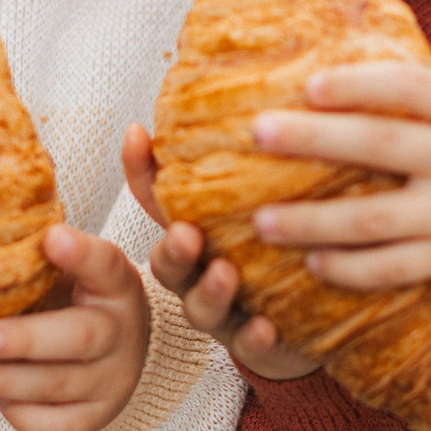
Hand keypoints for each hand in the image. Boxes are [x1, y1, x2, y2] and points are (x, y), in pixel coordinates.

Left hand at [0, 224, 150, 430]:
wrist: (124, 349)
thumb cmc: (79, 300)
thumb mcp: (74, 273)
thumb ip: (39, 261)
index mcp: (116, 286)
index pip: (106, 265)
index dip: (81, 254)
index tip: (52, 238)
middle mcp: (120, 333)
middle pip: (77, 338)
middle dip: (24, 341)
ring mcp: (112, 380)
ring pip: (59, 385)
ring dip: (5, 381)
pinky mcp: (97, 417)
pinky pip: (58, 426)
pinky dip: (21, 416)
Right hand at [121, 123, 318, 381]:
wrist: (294, 332)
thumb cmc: (270, 255)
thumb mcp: (256, 204)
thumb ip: (249, 161)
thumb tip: (259, 85)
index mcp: (191, 234)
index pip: (157, 199)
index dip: (141, 170)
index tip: (136, 133)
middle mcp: (195, 272)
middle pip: (168, 260)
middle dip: (172, 246)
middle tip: (186, 230)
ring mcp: (220, 311)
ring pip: (200, 305)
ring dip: (211, 289)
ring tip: (228, 272)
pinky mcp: (252, 342)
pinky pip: (247, 344)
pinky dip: (254, 336)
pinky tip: (268, 326)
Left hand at [248, 63, 430, 293]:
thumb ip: (424, 101)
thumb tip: (336, 74)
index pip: (413, 87)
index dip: (359, 84)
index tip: (308, 84)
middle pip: (381, 145)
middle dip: (313, 139)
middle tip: (259, 132)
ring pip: (375, 218)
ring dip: (312, 221)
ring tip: (262, 219)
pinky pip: (393, 268)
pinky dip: (350, 267)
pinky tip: (313, 262)